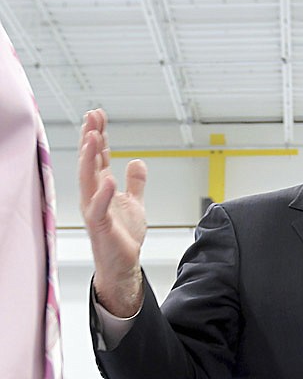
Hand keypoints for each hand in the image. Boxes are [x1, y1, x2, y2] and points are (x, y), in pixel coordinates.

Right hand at [78, 109, 146, 316]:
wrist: (123, 263)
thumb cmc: (124, 235)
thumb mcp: (135, 203)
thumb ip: (135, 183)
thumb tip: (137, 162)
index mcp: (102, 188)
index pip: (99, 156)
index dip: (99, 135)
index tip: (98, 115)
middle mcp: (94, 195)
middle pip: (90, 161)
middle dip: (90, 138)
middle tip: (92, 116)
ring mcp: (95, 209)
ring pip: (88, 178)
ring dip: (90, 157)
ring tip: (93, 137)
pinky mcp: (100, 225)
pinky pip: (99, 207)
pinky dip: (103, 193)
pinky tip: (108, 179)